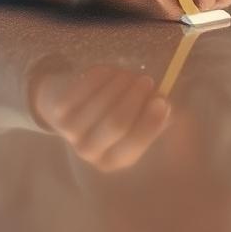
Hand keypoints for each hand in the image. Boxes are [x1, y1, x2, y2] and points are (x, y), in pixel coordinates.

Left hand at [32, 64, 170, 171]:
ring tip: (128, 74)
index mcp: (114, 160)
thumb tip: (170, 106)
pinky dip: (101, 75)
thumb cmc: (112, 111)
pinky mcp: (60, 112)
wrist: (65, 102)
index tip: (163, 101)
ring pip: (102, 103)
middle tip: (147, 79)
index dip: (150, 123)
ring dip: (120, 82)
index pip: (134, 144)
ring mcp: (72, 134)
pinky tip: (109, 71)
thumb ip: (157, 117)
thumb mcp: (136, 120)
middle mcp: (91, 152)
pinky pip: (85, 88)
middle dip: (136, 97)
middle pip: (117, 124)